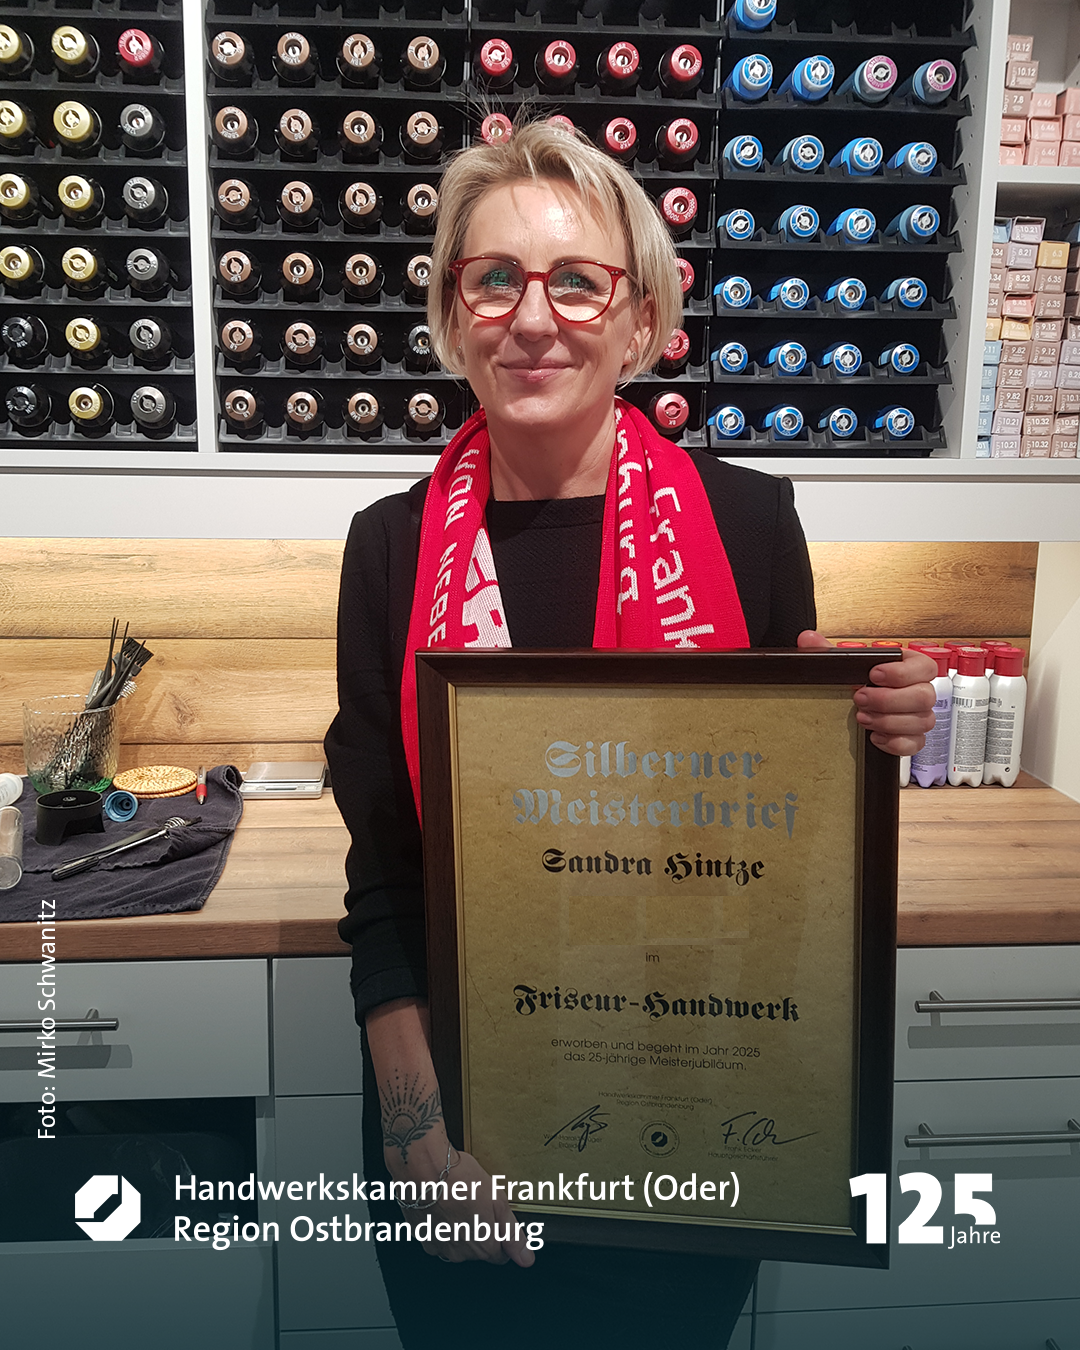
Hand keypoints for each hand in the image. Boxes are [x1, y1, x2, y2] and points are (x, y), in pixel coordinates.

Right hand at [386, 1132, 534, 1267]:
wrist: (423, 1168)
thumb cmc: (459, 1179)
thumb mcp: (498, 1201)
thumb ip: (513, 1235)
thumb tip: (526, 1258)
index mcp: (483, 1246)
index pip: (500, 1255)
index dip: (501, 1236)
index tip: (496, 1218)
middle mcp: (461, 1254)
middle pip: (478, 1249)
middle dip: (480, 1230)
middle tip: (477, 1203)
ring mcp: (440, 1247)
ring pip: (457, 1244)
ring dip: (459, 1228)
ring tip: (458, 1202)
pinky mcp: (422, 1238)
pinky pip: (438, 1237)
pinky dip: (441, 1226)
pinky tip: (443, 1205)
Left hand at [797, 631, 936, 756]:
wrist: (858, 706)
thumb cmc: (860, 682)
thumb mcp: (844, 664)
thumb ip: (827, 650)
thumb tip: (808, 638)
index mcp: (909, 667)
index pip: (925, 667)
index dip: (902, 672)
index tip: (874, 674)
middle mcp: (920, 691)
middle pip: (924, 697)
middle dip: (889, 699)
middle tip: (860, 698)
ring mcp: (919, 716)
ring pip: (922, 721)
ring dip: (888, 721)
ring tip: (862, 717)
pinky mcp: (914, 738)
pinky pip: (915, 744)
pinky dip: (894, 742)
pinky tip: (875, 736)